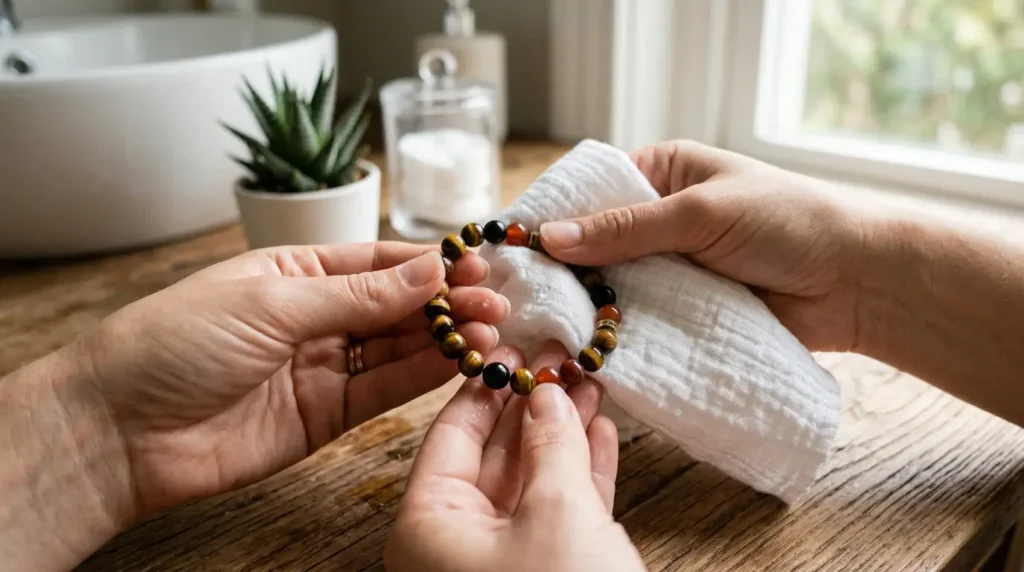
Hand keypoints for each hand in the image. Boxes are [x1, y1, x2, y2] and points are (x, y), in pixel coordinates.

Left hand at [82, 242, 507, 519]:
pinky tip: (456, 362)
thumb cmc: (174, 344)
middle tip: (494, 304)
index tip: (474, 265)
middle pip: (394, 306)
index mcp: (294, 271)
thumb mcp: (270, 301)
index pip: (376, 262)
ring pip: (396, 349)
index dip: (427, 265)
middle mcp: (312, 316)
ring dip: (442, 340)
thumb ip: (355, 295)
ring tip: (488, 331)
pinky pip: (382, 391)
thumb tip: (428, 273)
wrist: (119, 431)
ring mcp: (320, 367)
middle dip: (445, 303)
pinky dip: (421, 378)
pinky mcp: (323, 416)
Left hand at [384, 341, 645, 571]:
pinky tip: (601, 431)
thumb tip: (547, 394)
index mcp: (429, 527)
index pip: (451, 435)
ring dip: (564, 431)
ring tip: (589, 380)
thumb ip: (551, 446)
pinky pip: (560, 512)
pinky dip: (582, 472)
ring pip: (533, 480)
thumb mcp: (557, 514)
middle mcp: (456, 545)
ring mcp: (503, 563)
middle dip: (531, 403)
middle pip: (494, 454)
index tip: (510, 345)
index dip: (484, 385)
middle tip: (559, 354)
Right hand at [538, 140, 869, 351]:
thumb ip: (625, 228)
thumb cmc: (787, 222)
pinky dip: (618, 332)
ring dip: (589, 305)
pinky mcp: (686, 311)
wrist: (857, 282)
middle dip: (566, 269)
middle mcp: (661, 219)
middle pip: (595, 243)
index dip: (554, 217)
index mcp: (664, 172)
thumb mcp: (699, 213)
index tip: (515, 246)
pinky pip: (640, 320)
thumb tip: (550, 237)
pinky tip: (586, 348)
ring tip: (544, 328)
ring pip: (613, 286)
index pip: (592, 191)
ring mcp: (672, 268)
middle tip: (522, 297)